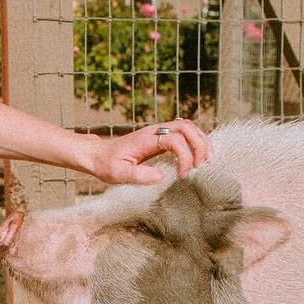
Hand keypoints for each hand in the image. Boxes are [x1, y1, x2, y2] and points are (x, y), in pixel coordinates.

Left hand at [90, 118, 210, 184]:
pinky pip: (183, 132)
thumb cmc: (106, 164)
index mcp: (146, 138)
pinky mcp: (160, 137)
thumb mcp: (118, 173)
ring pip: (187, 126)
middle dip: (199, 145)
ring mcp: (158, 132)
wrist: (97, 155)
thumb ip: (138, 175)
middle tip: (202, 165)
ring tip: (206, 160)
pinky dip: (194, 141)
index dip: (184, 157)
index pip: (175, 140)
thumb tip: (162, 177)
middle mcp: (154, 131)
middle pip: (186, 127)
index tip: (182, 176)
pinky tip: (197, 156)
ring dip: (200, 141)